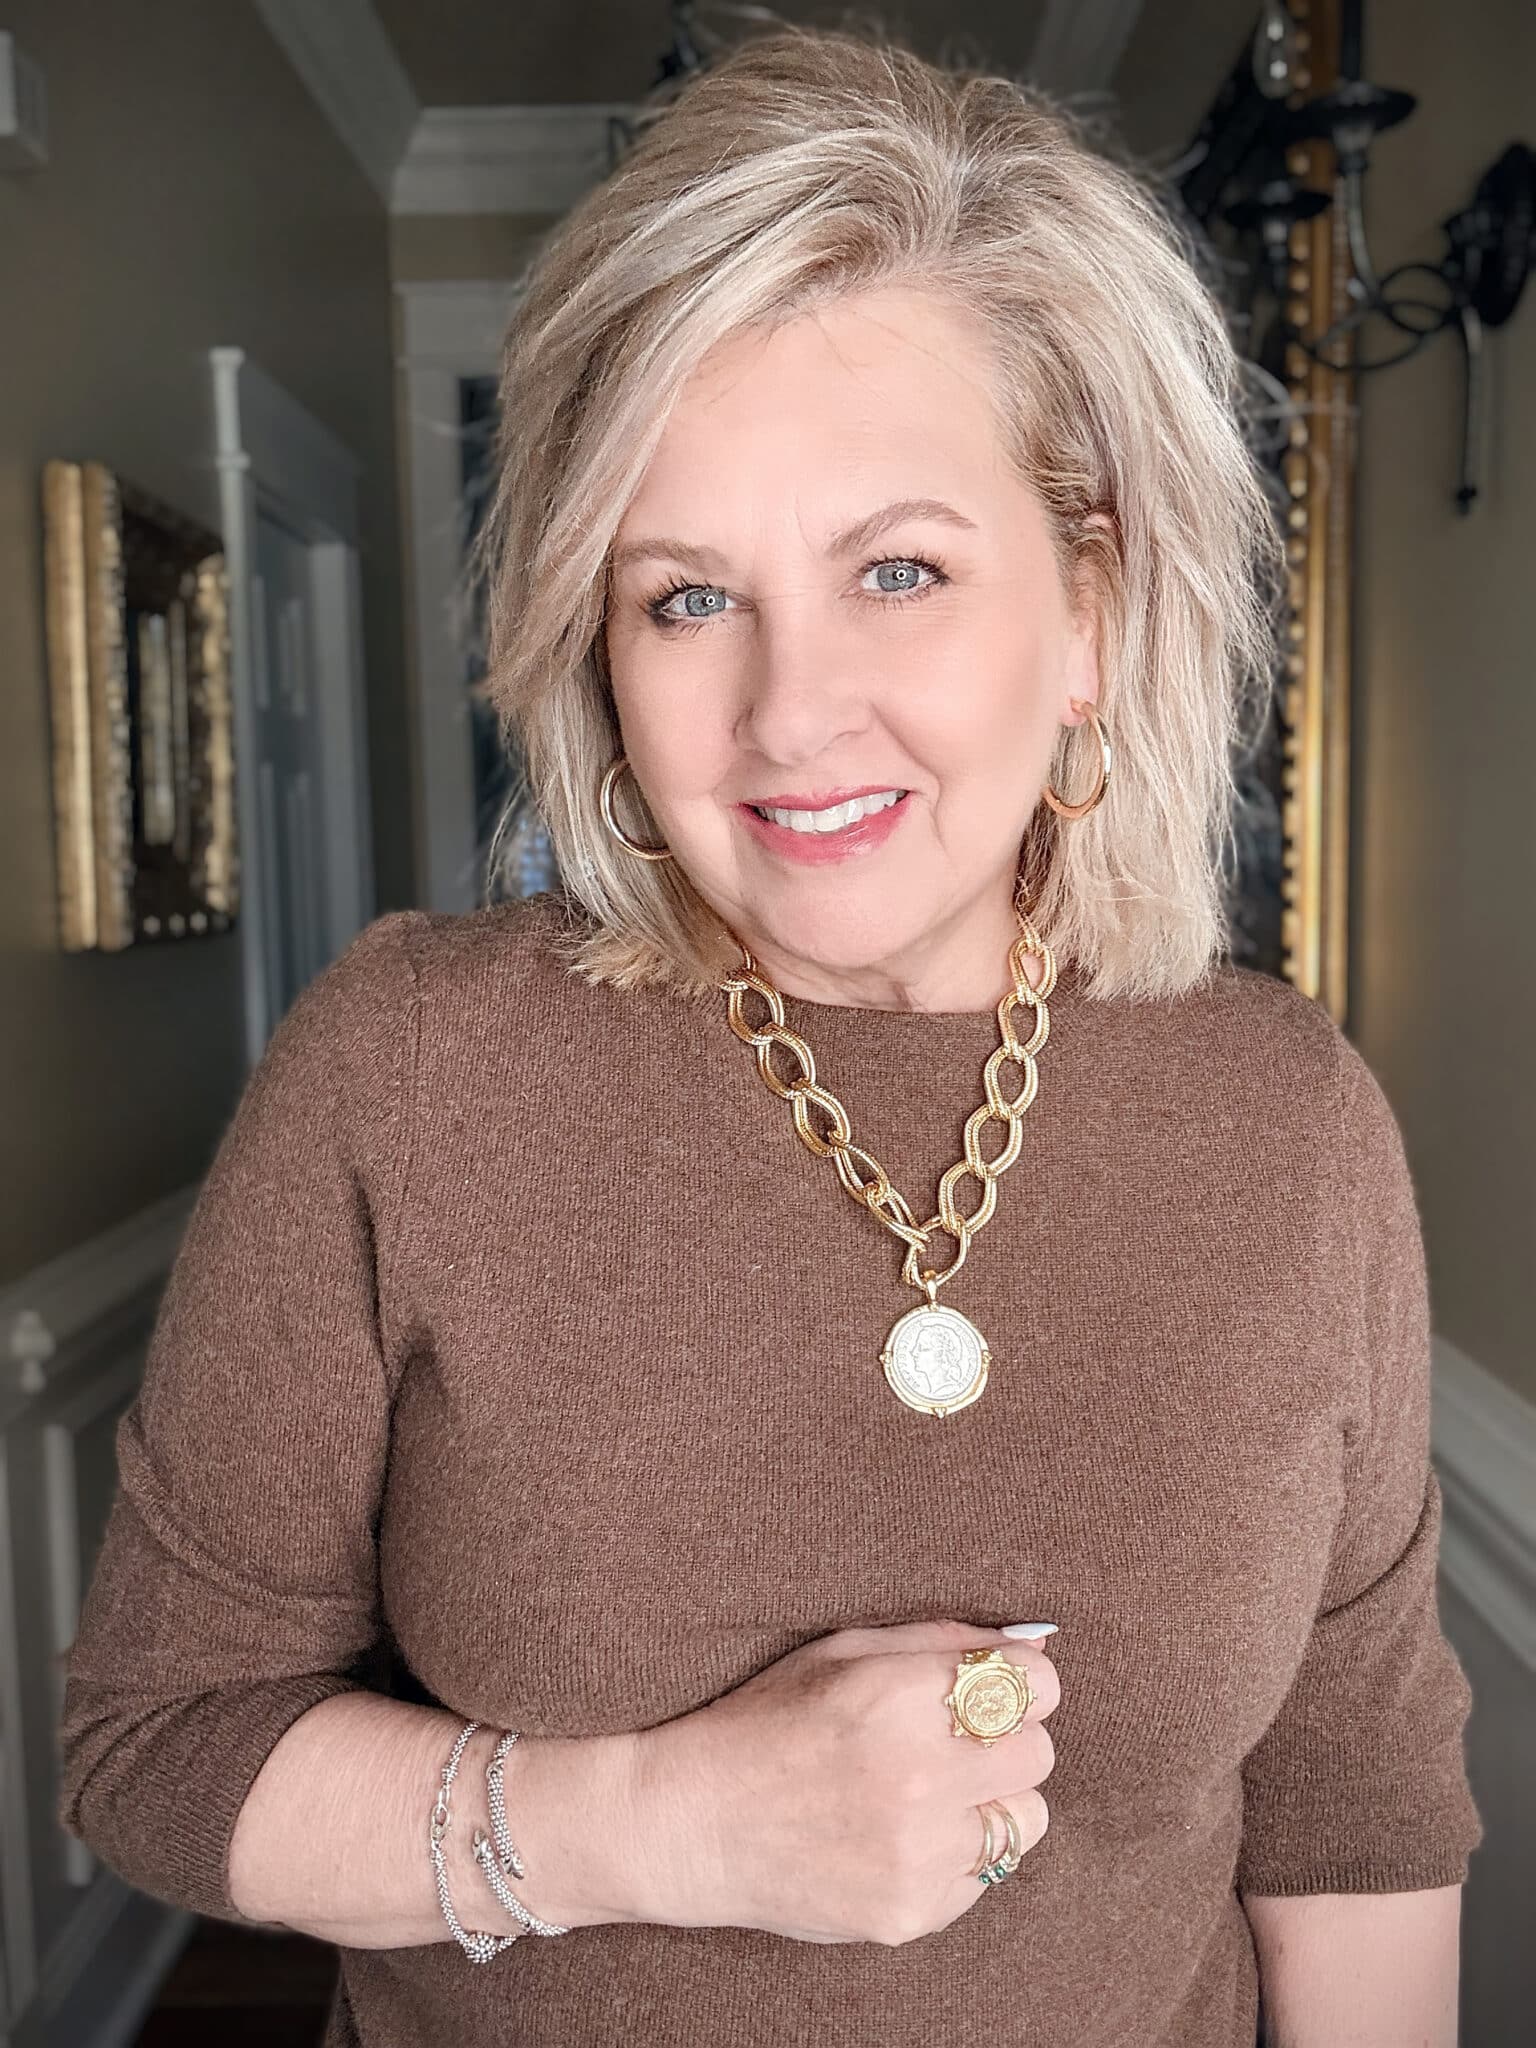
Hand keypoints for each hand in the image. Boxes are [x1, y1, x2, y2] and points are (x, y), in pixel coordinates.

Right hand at [625, 1618, 1058, 1945]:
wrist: (696, 1822)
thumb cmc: (770, 1721)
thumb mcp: (847, 1652)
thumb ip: (945, 1642)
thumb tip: (1034, 1646)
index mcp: (902, 1694)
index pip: (1038, 1687)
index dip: (1020, 1686)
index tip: (993, 1693)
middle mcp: (918, 1774)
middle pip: (1039, 1753)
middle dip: (1006, 1742)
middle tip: (952, 1745)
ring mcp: (918, 1852)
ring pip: (1026, 1820)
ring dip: (991, 1803)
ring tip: (930, 1795)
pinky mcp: (912, 1910)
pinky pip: (984, 1876)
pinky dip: (955, 1856)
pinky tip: (899, 1838)